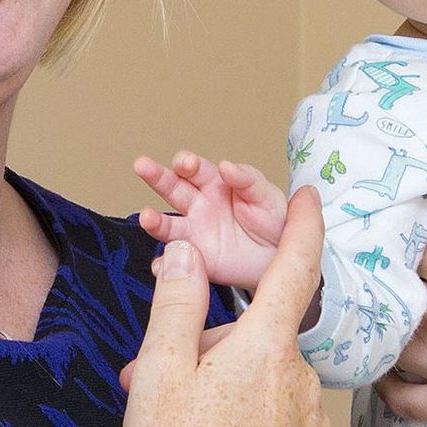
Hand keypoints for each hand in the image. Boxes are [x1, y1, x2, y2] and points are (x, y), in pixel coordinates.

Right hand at [120, 191, 332, 426]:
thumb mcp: (159, 370)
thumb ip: (178, 302)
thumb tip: (190, 252)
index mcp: (263, 349)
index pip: (294, 268)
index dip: (305, 226)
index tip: (312, 197)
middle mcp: (300, 381)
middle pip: (264, 340)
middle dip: (222, 351)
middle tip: (170, 387)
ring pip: (272, 387)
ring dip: (236, 394)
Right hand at [132, 150, 286, 292]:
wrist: (282, 258)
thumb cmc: (275, 220)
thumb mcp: (266, 195)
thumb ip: (247, 180)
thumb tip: (227, 166)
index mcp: (216, 184)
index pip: (196, 169)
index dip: (188, 164)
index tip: (185, 162)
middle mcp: (199, 205)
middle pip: (173, 189)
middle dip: (158, 177)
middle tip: (143, 166)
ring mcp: (194, 233)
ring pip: (168, 224)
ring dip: (155, 221)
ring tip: (146, 218)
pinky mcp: (196, 259)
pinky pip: (175, 260)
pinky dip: (165, 263)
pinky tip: (160, 264)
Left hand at [378, 185, 426, 426]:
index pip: (405, 240)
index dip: (406, 230)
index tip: (413, 228)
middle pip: (392, 288)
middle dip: (395, 273)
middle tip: (405, 265)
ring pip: (389, 339)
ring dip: (391, 321)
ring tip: (400, 307)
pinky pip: (398, 398)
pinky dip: (386, 381)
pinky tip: (394, 362)